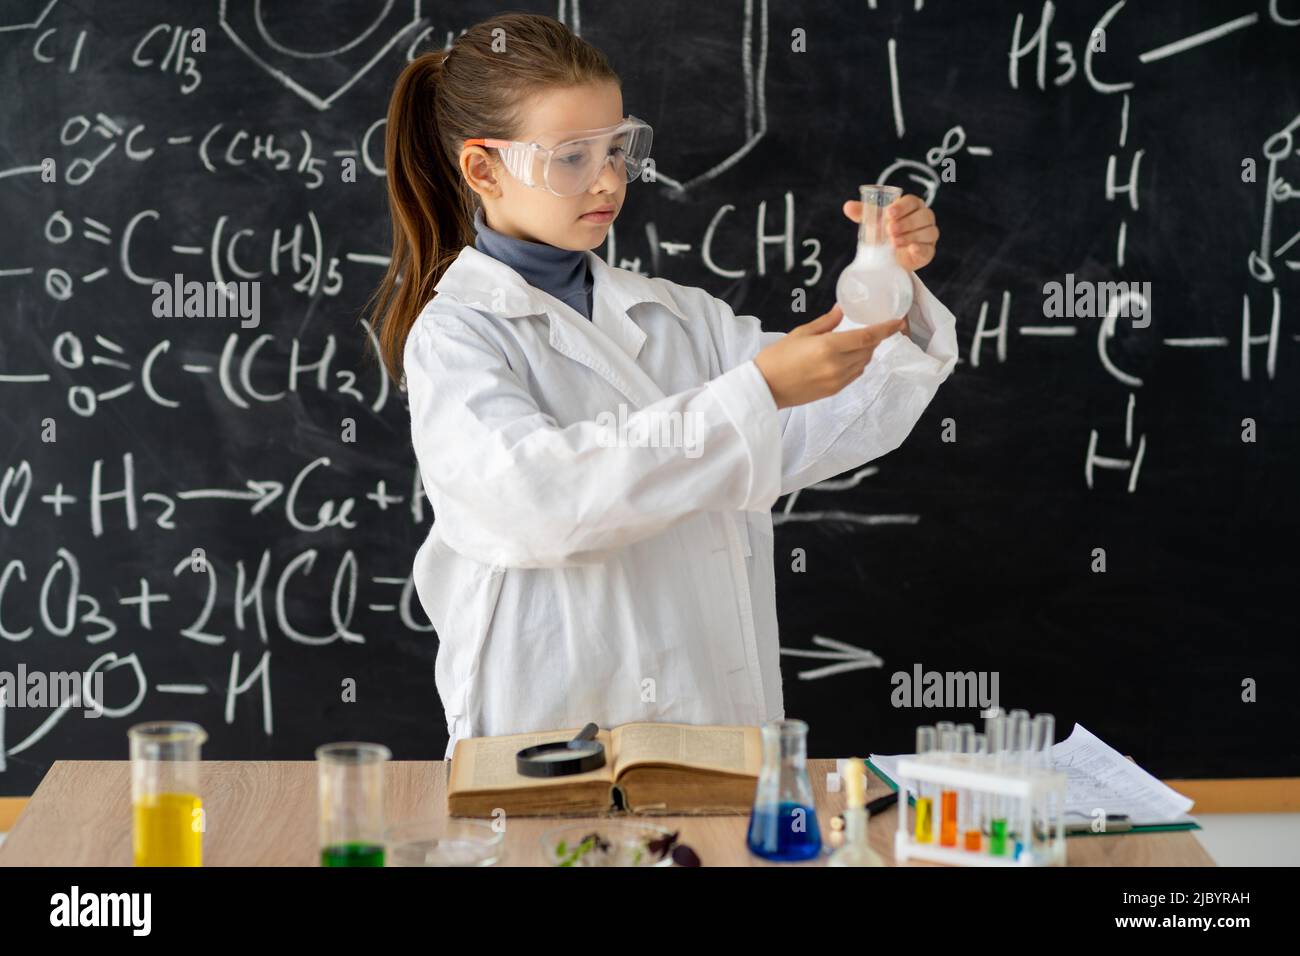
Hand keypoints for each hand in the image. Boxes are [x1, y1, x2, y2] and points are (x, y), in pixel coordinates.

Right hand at [753, 304, 903, 408]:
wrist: (764, 388)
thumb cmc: (776, 357)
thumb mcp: (800, 333)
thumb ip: (826, 323)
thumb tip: (842, 310)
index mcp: (828, 347)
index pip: (867, 337)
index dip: (885, 329)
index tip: (898, 321)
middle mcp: (836, 365)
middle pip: (868, 350)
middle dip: (875, 338)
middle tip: (876, 327)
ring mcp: (837, 380)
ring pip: (863, 362)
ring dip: (866, 351)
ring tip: (860, 341)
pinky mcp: (834, 390)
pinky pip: (855, 374)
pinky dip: (857, 363)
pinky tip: (849, 356)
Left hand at [842, 193, 938, 272]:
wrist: (889, 257)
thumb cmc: (884, 233)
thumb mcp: (874, 221)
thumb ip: (863, 213)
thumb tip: (847, 206)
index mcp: (913, 206)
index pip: (912, 201)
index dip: (902, 206)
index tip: (889, 213)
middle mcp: (925, 218)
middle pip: (924, 215)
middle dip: (906, 222)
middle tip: (889, 230)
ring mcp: (929, 235)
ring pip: (928, 231)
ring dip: (910, 236)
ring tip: (893, 242)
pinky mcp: (928, 251)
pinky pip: (929, 249)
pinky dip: (920, 248)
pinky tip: (911, 248)